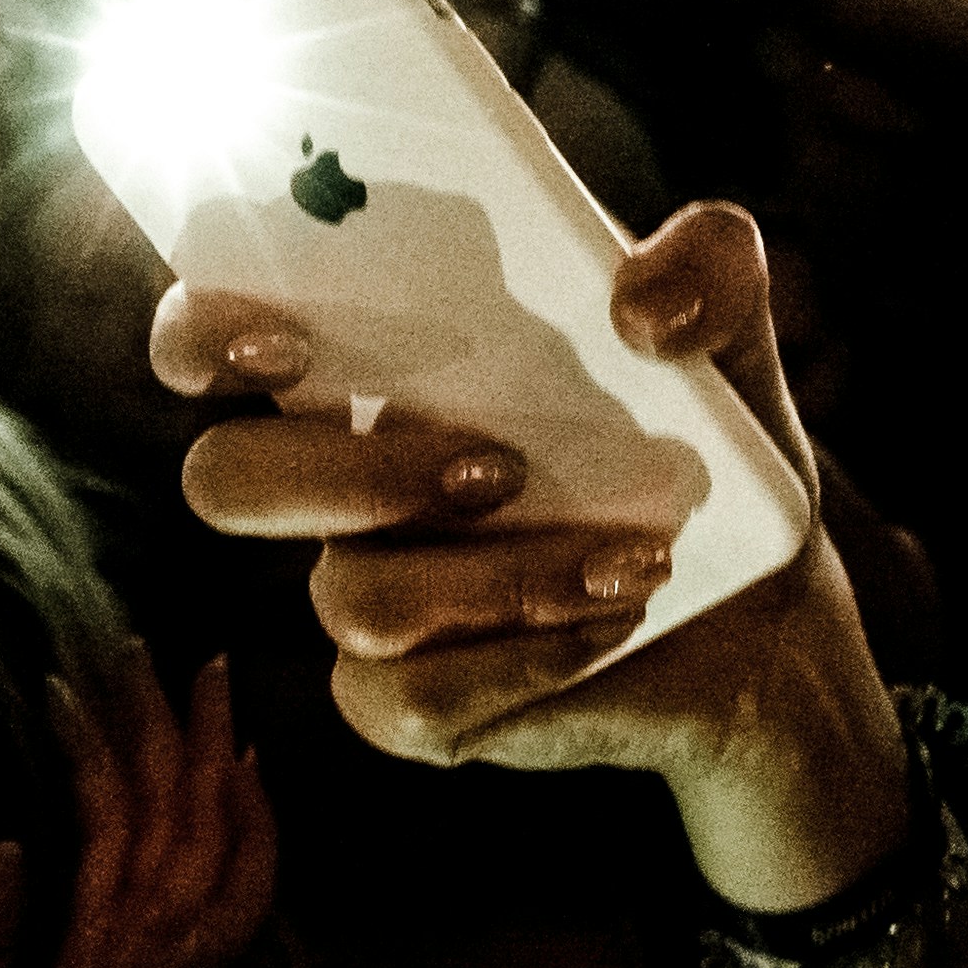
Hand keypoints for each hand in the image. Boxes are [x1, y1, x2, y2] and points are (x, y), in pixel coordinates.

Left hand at [0, 655, 275, 967]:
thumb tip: (3, 847)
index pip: (130, 849)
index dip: (133, 767)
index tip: (131, 690)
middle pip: (172, 826)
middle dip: (174, 733)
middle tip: (176, 648)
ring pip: (196, 840)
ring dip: (193, 751)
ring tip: (175, 663)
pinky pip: (228, 901)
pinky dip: (246, 834)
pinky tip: (235, 766)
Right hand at [150, 202, 911, 914]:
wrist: (764, 604)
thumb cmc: (698, 441)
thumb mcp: (727, 332)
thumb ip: (706, 265)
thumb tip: (640, 307)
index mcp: (367, 363)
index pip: (209, 338)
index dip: (203, 334)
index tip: (284, 338)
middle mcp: (336, 479)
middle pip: (230, 480)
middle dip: (350, 473)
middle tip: (497, 467)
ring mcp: (364, 595)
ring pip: (354, 599)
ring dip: (501, 577)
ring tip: (631, 559)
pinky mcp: (407, 702)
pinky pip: (410, 698)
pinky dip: (525, 657)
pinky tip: (614, 620)